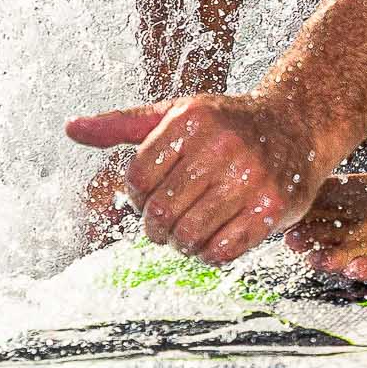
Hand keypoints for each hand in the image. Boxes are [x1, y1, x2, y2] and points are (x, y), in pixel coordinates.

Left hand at [66, 93, 329, 265]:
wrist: (296, 125)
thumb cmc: (227, 123)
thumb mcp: (176, 113)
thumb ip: (122, 124)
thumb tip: (70, 128)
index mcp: (191, 120)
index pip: (137, 180)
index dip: (136, 200)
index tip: (149, 201)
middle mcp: (222, 146)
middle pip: (161, 212)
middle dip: (157, 229)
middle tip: (166, 227)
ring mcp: (251, 177)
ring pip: (190, 235)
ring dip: (182, 244)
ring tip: (188, 235)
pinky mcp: (273, 207)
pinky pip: (224, 250)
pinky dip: (210, 254)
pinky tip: (213, 240)